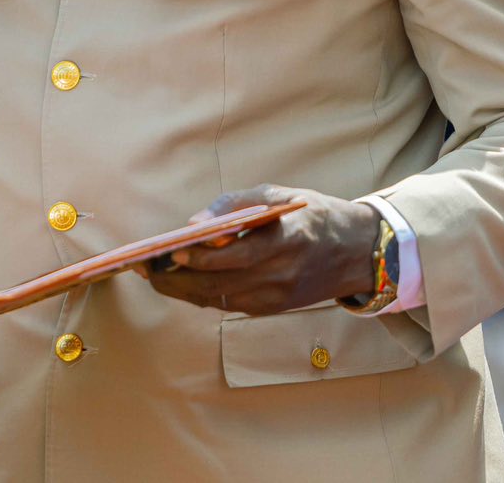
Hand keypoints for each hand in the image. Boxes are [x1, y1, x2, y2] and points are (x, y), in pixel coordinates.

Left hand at [145, 185, 377, 315]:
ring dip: (181, 290)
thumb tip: (194, 224)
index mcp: (287, 241)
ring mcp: (277, 297)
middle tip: (144, 266)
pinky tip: (180, 281)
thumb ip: (234, 205)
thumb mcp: (278, 194)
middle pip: (218, 284)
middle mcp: (281, 275)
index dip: (200, 257)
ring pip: (218, 299)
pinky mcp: (273, 308)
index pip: (236, 256)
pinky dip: (201, 294)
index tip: (169, 251)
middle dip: (176, 278)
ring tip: (152, 274)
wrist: (358, 252)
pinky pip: (228, 304)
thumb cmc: (312, 214)